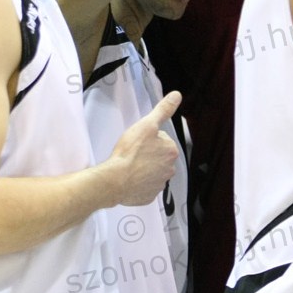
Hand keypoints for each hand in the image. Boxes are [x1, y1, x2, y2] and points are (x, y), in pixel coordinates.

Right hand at [107, 91, 181, 206]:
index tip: (138, 142)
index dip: (149, 139)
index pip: (162, 140)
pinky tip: (128, 178)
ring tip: (129, 165)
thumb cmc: (130, 151)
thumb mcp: (146, 124)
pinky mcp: (148, 197)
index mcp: (171, 151)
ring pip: (152, 172)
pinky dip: (138, 183)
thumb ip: (163, 110)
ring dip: (143, 168)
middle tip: (133, 153)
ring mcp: (159, 185)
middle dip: (148, 154)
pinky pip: (144, 187)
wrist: (115, 180)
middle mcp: (170, 170)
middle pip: (158, 157)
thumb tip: (177, 95)